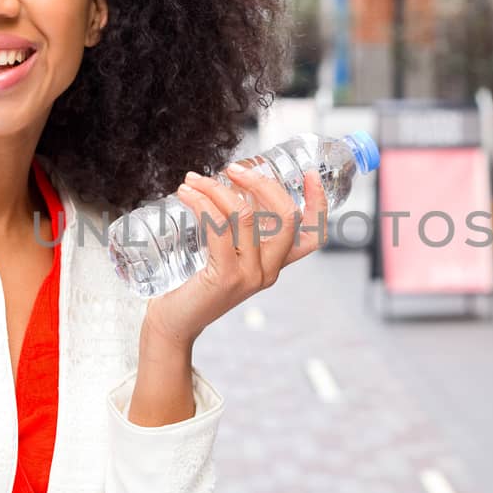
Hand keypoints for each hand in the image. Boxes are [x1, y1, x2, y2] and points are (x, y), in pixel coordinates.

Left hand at [143, 161, 327, 347]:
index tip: (311, 174)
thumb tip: (224, 185)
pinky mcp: (226, 276)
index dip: (319, 204)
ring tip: (192, 181)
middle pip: (286, 217)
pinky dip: (202, 203)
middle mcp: (269, 271)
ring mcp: (250, 275)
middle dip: (262, 183)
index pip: (313, 236)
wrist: (173, 324)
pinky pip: (219, 227)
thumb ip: (232, 232)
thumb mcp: (222, 256)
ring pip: (246, 215)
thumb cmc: (192, 286)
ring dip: (216, 188)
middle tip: (232, 169)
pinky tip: (186, 195)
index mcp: (274, 264)